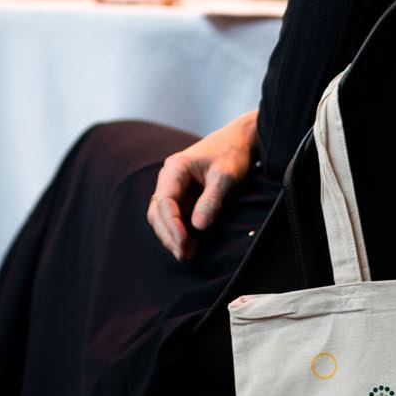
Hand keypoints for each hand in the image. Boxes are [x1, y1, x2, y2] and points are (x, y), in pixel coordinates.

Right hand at [147, 111, 257, 260]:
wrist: (238, 140)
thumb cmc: (232, 154)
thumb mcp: (225, 176)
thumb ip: (212, 200)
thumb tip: (198, 227)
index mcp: (175, 168)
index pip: (164, 201)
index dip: (172, 225)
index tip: (184, 242)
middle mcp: (169, 178)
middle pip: (157, 212)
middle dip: (169, 234)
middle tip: (186, 254)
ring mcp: (173, 187)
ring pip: (161, 216)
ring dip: (171, 236)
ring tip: (187, 254)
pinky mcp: (182, 195)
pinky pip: (173, 217)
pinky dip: (178, 232)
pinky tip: (190, 246)